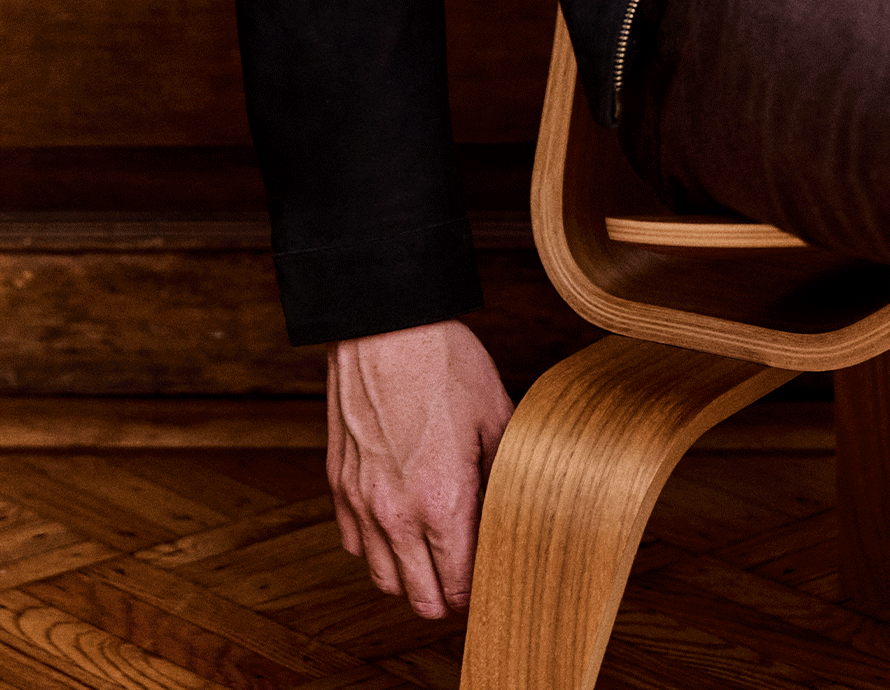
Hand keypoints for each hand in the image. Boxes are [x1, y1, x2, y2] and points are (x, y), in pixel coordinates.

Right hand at [327, 320, 513, 615]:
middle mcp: (397, 513)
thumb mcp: (495, 414)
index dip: (477, 590)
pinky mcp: (338, 484)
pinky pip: (354, 543)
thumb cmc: (443, 363)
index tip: (489, 578)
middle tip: (465, 581)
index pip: (458, 585)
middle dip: (446, 598)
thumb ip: (503, 472)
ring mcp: (362, 502)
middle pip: (419, 597)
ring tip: (432, 561)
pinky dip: (376, 548)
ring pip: (382, 578)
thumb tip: (514, 506)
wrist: (384, 327)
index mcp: (443, 501)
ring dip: (409, 579)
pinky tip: (398, 527)